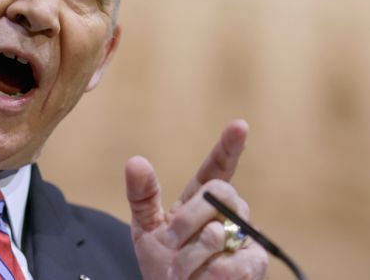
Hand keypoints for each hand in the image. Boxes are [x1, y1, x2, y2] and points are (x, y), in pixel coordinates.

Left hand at [125, 120, 268, 278]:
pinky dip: (205, 275)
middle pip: (220, 193)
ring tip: (180, 270)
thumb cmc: (163, 263)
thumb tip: (135, 160)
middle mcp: (228, 212)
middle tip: (169, 242)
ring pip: (219, 232)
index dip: (229, 146)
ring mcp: (245, 237)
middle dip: (189, 219)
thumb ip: (142, 195)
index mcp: (201, 198)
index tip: (239, 125)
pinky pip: (231, 263)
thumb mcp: (145, 228)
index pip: (218, 167)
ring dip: (190, 256)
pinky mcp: (254, 263)